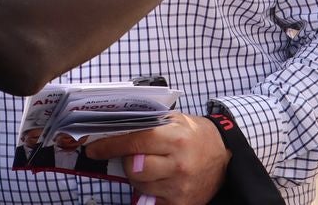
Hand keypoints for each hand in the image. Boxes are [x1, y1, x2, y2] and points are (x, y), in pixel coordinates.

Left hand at [83, 113, 228, 204]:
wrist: (224, 155)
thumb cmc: (193, 135)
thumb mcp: (173, 120)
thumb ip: (145, 124)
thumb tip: (111, 129)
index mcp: (175, 139)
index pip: (134, 142)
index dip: (109, 146)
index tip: (93, 148)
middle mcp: (179, 165)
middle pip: (134, 168)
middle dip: (128, 162)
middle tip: (133, 156)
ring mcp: (180, 187)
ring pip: (141, 185)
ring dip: (138, 177)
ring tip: (151, 167)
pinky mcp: (182, 204)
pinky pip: (151, 200)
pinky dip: (149, 191)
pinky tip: (158, 181)